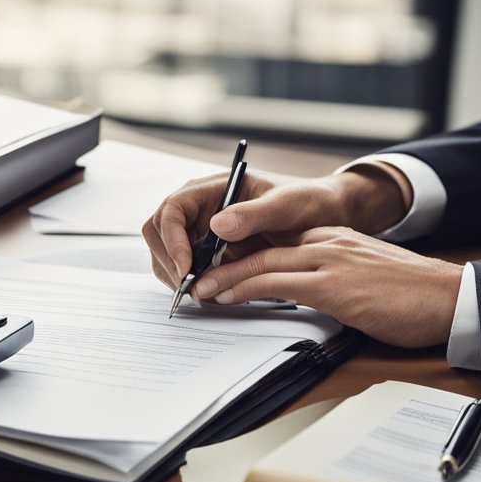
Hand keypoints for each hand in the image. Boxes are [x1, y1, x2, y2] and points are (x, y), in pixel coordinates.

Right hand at [143, 167, 408, 288]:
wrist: (322, 219)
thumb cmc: (307, 203)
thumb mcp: (288, 205)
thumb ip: (254, 213)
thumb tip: (217, 226)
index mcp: (212, 188)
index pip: (172, 209)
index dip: (173, 240)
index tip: (189, 268)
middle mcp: (199, 209)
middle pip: (158, 233)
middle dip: (169, 262)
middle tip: (191, 288)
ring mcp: (199, 232)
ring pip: (165, 255)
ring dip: (177, 277)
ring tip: (203, 293)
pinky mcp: (205, 254)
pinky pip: (184, 270)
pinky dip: (191, 284)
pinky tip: (211, 293)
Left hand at [193, 227, 462, 347]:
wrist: (450, 298)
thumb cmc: (412, 296)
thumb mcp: (363, 280)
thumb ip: (331, 280)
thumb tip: (305, 296)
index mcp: (335, 240)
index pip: (278, 243)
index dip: (244, 256)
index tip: (219, 267)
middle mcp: (328, 244)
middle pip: (262, 250)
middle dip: (224, 265)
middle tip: (197, 278)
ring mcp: (329, 262)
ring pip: (263, 264)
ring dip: (226, 278)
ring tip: (201, 290)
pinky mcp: (333, 286)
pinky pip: (277, 284)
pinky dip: (246, 289)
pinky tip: (227, 297)